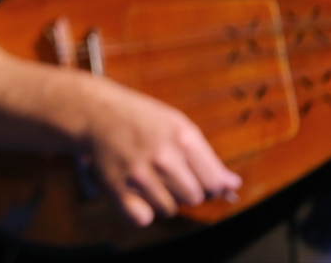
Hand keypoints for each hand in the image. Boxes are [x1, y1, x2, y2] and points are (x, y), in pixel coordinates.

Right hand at [81, 79, 241, 226]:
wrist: (97, 112)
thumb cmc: (142, 119)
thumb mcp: (178, 126)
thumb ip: (207, 157)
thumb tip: (233, 186)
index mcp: (183, 137)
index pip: (214, 183)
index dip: (209, 185)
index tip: (197, 177)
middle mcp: (163, 156)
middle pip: (194, 198)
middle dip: (185, 190)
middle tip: (167, 172)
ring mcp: (139, 174)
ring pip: (169, 209)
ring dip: (162, 199)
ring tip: (149, 176)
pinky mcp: (117, 188)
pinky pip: (143, 218)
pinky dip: (141, 210)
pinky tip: (135, 190)